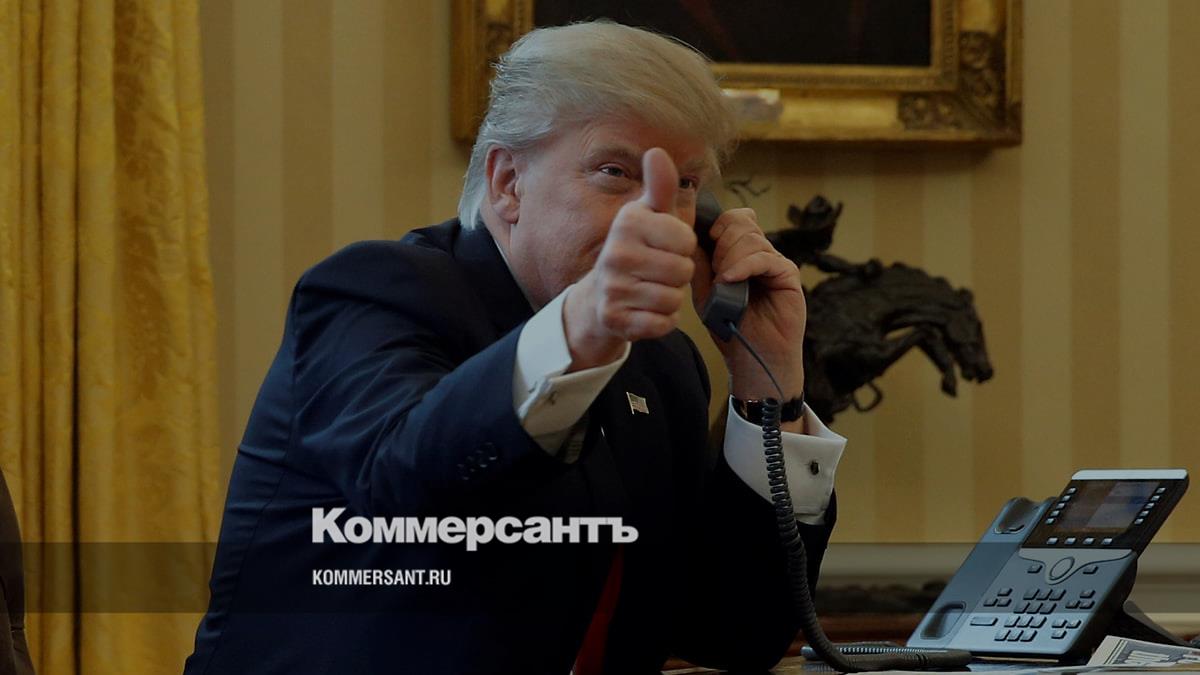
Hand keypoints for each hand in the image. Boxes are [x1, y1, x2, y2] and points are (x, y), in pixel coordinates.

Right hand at [563, 148, 695, 369]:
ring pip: (673, 298)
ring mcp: (612, 288)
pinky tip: (644, 310)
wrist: (597, 297)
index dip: (683, 247)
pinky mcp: (614, 318)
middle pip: (682, 271)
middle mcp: (615, 253)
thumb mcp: (648, 216)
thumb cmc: (635, 251)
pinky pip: (662, 323)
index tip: (664, 247)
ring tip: (650, 290)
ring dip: (669, 299)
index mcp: (627, 223)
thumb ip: (660, 187)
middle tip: (657, 273)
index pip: (686, 240)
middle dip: (677, 276)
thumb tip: (657, 152)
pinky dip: (661, 321)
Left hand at [692, 208, 806, 401]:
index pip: (732, 219)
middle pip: (741, 223)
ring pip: (752, 238)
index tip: (704, 240)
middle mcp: (759, 253)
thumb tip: (689, 237)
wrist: (751, 356)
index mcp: (740, 253)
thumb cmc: (729, 326)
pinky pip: (764, 258)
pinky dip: (744, 266)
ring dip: (730, 257)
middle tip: (714, 269)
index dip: (717, 224)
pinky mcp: (787, 274)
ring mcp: (774, 262)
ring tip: (722, 282)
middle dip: (721, 241)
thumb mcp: (705, 293)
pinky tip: (730, 280)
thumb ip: (700, 265)